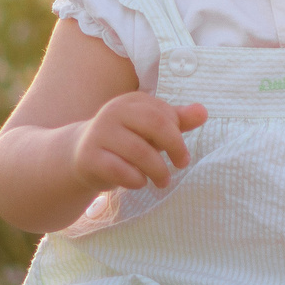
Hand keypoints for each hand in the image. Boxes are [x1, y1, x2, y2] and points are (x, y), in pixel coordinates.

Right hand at [70, 94, 207, 192]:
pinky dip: (137, 180)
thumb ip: (177, 120)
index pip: (164, 113)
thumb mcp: (150, 130)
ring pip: (140, 152)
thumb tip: (203, 112)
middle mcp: (113, 112)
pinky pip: (121, 171)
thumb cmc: (125, 141)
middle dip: (175, 147)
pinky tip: (139, 182)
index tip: (178, 149)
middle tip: (181, 164)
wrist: (80, 156)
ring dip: (158, 170)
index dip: (177, 134)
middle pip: (156, 124)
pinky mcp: (90, 157)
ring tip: (163, 181)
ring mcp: (99, 134)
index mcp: (130, 102)